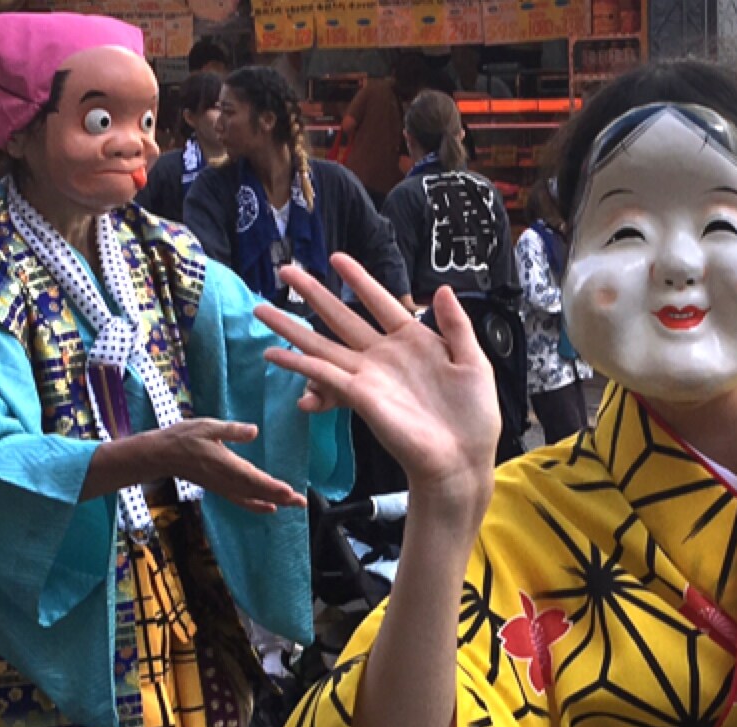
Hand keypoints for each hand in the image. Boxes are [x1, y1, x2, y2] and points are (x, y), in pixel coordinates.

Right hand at [152, 419, 305, 513]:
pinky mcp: (220, 490)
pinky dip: (257, 507)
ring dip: (275, 502)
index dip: (272, 486)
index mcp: (226, 464)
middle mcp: (226, 480)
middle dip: (281, 497)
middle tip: (302, 501)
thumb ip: (231, 430)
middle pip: (258, 492)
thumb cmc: (184, 437)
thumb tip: (254, 430)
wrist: (162, 455)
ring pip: (253, 498)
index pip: (254, 478)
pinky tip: (271, 509)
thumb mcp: (207, 426)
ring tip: (294, 504)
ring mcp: (223, 487)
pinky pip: (242, 501)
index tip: (289, 491)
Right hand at [257, 254, 498, 538]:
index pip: (380, 302)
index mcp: (414, 342)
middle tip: (286, 271)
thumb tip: (441, 289)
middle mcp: (385, 356)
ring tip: (262, 310)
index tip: (337, 259)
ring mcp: (369, 377)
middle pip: (341, 317)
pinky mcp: (360, 397)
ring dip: (291, 327)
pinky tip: (274, 354)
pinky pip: (324, 375)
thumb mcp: (474, 362)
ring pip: (322, 344)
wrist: (462, 458)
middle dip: (313, 294)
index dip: (359, 280)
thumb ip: (457, 325)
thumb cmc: (472, 418)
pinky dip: (298, 365)